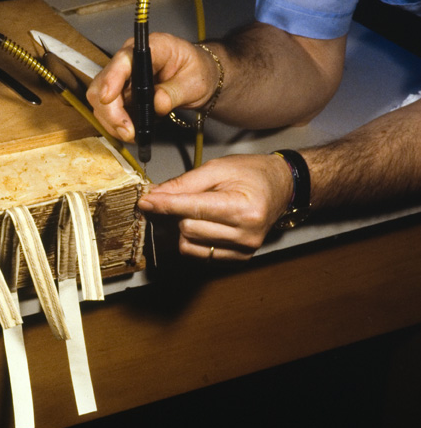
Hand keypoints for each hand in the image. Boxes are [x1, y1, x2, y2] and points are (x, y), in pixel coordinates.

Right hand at [86, 32, 220, 141]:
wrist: (197, 77)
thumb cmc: (197, 71)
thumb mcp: (195, 81)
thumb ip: (175, 92)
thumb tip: (157, 104)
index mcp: (150, 47)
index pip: (123, 60)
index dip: (112, 79)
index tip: (108, 99)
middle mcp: (130, 60)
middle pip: (103, 83)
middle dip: (111, 111)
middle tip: (127, 131)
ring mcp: (122, 77)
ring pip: (100, 99)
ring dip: (111, 121)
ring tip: (131, 134)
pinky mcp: (121, 93)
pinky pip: (108, 110)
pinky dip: (115, 124)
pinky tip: (130, 130)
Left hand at [138, 153, 292, 261]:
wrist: (282, 187)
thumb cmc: (252, 174)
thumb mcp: (218, 168)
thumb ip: (184, 183)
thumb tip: (154, 195)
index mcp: (244, 209)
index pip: (192, 209)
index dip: (165, 205)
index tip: (145, 202)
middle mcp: (246, 234)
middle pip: (187, 228)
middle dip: (178, 212)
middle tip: (186, 197)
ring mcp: (243, 250)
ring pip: (189, 244)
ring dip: (185, 226)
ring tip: (201, 210)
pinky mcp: (239, 259)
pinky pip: (199, 254)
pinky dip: (193, 239)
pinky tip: (205, 224)